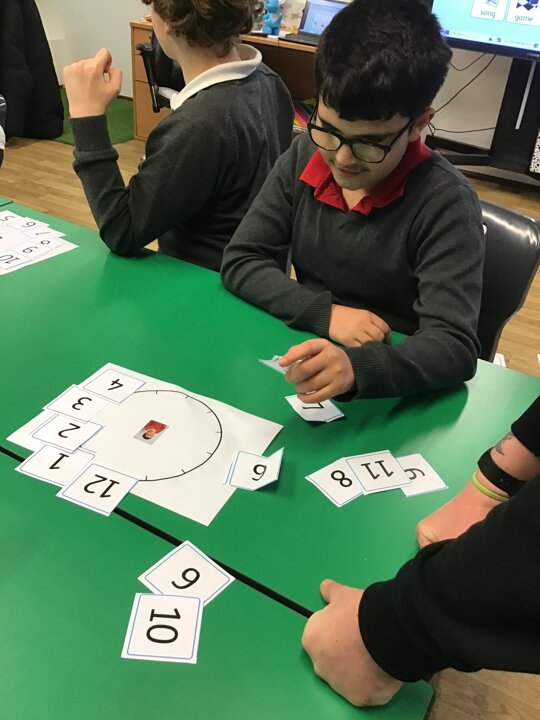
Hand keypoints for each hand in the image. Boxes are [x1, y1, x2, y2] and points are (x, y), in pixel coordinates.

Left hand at [63, 48, 122, 117]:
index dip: (108, 60)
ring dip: (87, 72)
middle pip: (94, 60)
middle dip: (96, 69)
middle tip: (97, 83)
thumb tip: (112, 67)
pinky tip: (81, 84)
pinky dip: (79, 74)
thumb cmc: (98, 102)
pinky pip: (75, 67)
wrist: (84, 112)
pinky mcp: (67, 71)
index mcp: (95, 67)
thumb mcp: (115, 88)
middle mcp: (83, 65)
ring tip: (88, 85)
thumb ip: (118, 73)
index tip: (105, 69)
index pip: (104, 52)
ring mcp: (73, 67)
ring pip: (84, 64)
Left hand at [280, 339, 354, 402]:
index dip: (293, 356)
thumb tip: (285, 360)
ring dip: (299, 387)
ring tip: (299, 386)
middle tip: (289, 378)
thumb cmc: (328, 356)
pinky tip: (302, 395)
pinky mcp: (337, 388)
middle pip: (305, 370)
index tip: (282, 363)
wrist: (353, 367)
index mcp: (323, 345)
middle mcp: (331, 358)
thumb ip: (300, 350)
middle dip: (292, 376)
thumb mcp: (318, 348)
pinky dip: (305, 398)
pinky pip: (317, 397)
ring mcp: (335, 374)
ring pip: (309, 385)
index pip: (307, 348)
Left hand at [302, 580, 401, 706]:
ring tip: (374, 653)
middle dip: (344, 652)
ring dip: (356, 669)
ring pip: (346, 678)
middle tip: (362, 640)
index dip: (336, 631)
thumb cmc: (359, 611)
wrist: (383, 632)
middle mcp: (319, 665)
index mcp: (311, 639)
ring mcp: (338, 684)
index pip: (320, 637)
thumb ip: (330, 592)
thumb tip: (325, 587)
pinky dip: (372, 683)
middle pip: (331, 660)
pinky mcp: (357, 697)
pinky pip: (363, 691)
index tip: (349, 627)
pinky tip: (381, 668)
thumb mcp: (342, 595)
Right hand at [329, 305, 389, 346]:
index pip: (384, 327)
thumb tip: (383, 336)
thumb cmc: (346, 316)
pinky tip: (361, 351)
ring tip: (369, 349)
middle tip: (377, 347)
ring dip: (372, 347)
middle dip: (380, 343)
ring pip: (371, 342)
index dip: (388, 336)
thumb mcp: (361, 314)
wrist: (328, 316)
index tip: (386, 342)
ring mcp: (355, 332)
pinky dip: (363, 350)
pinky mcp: (347, 340)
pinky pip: (360, 348)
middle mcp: (363, 323)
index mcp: (368, 315)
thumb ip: (372, 323)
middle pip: (379, 336)